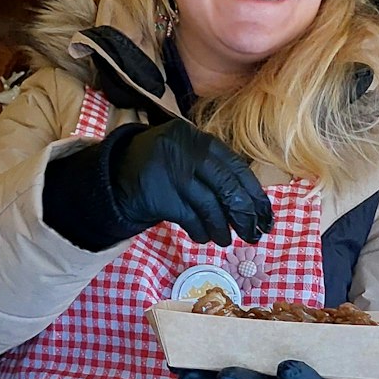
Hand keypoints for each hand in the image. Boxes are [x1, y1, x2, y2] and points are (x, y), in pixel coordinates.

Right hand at [109, 120, 272, 245]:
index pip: (236, 166)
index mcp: (197, 138)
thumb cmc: (159, 170)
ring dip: (221, 228)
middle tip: (253, 233)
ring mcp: (171, 171)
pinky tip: (203, 237)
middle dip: (244, 214)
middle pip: (227, 185)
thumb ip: (213, 169)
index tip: (265, 214)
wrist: (113, 176)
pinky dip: (201, 231)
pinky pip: (190, 218)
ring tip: (225, 240)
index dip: (254, 193)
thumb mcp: (186, 157)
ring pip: (210, 205)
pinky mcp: (159, 194)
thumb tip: (252, 200)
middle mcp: (185, 150)